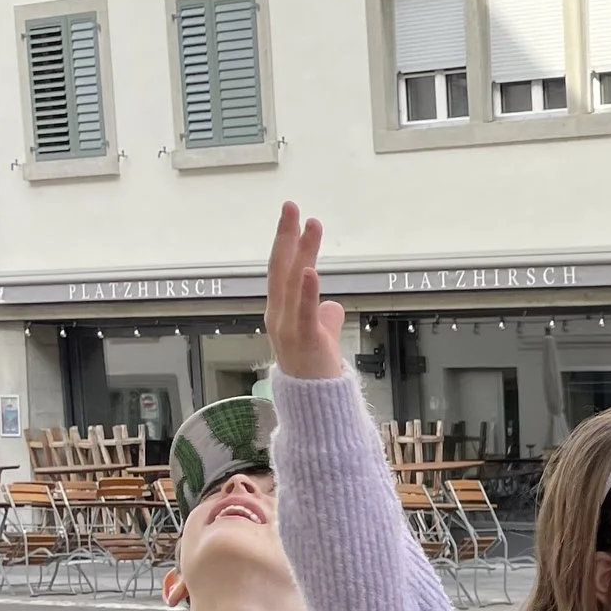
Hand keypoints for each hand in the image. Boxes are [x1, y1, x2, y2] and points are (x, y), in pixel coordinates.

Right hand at [265, 202, 348, 380]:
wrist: (315, 404)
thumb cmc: (317, 370)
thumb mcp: (321, 337)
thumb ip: (324, 317)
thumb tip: (332, 305)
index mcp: (280, 311)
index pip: (283, 270)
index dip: (288, 242)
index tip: (297, 217)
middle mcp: (278, 314)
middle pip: (281, 268)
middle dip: (286, 236)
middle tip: (291, 206)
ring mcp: (288, 326)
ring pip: (292, 282)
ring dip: (301, 252)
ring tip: (309, 225)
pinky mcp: (304, 339)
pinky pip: (304, 311)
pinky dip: (307, 290)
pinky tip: (312, 269)